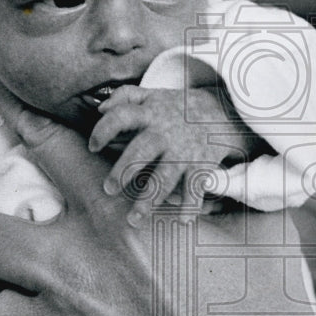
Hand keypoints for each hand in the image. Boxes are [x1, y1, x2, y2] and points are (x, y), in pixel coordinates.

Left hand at [88, 84, 260, 226]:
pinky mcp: (203, 164)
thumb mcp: (152, 94)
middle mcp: (165, 133)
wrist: (223, 108)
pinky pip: (196, 187)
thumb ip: (125, 96)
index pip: (122, 116)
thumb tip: (99, 109)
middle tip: (108, 189)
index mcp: (150, 114)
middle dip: (124, 170)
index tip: (92, 147)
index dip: (104, 130)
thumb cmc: (177, 107)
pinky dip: (191, 205)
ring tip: (133, 219)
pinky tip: (183, 221)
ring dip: (149, 199)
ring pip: (165, 177)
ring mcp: (185, 150)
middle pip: (142, 150)